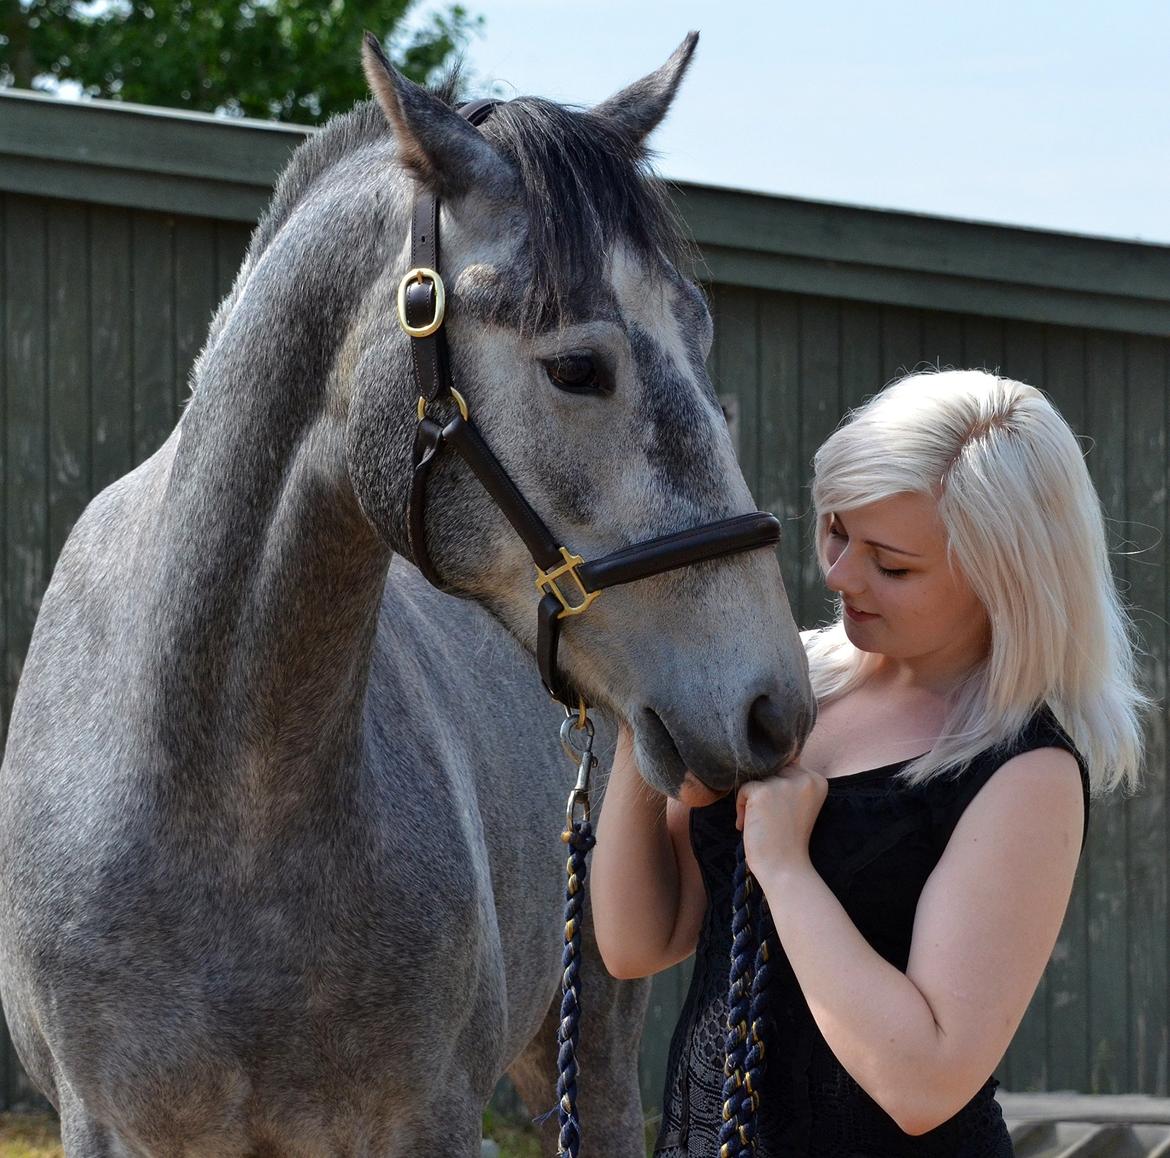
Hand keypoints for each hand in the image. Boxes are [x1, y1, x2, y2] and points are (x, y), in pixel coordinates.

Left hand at [736, 763, 828, 879]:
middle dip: (764, 793)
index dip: (778, 790)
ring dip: (751, 801)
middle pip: (772, 771)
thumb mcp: (797, 804)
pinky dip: (741, 807)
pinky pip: (743, 789)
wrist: (784, 868)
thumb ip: (789, 781)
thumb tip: (765, 758)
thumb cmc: (787, 839)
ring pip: (757, 779)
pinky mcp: (764, 792)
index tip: (781, 814)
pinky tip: (748, 825)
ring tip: (759, 824)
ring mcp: (784, 784)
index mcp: (818, 780)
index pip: (788, 767)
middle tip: (768, 820)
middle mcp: (805, 778)